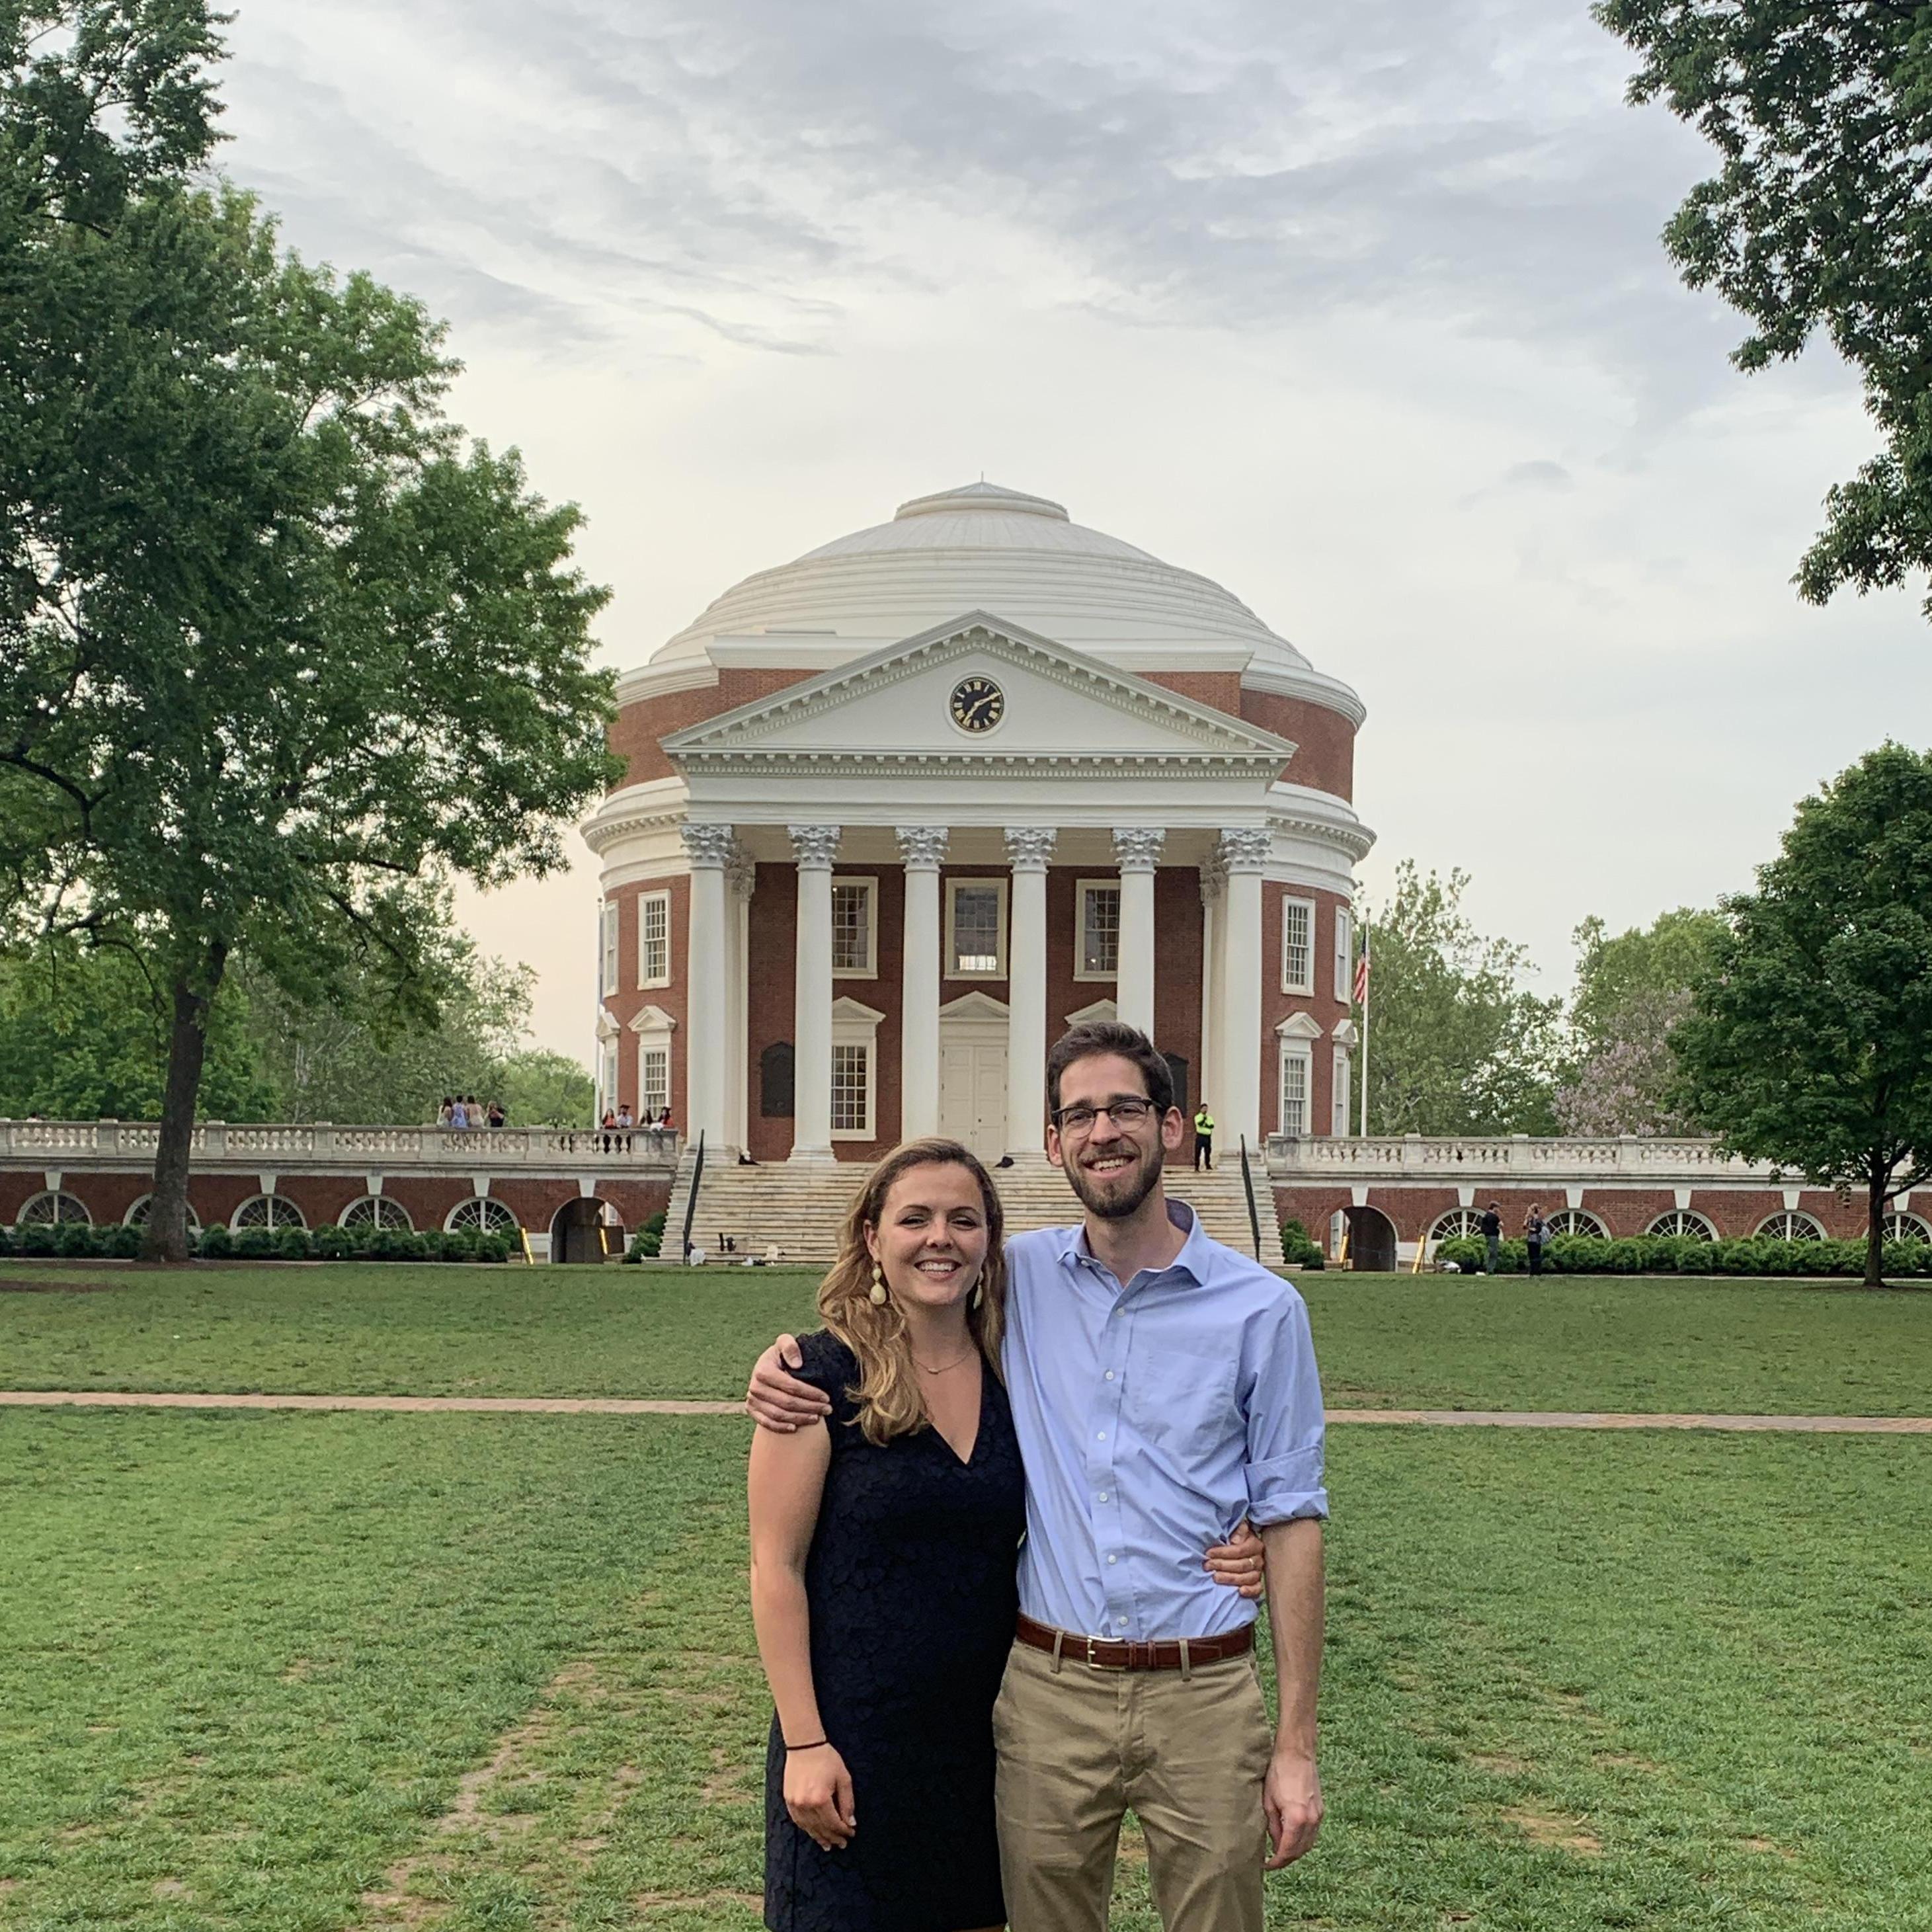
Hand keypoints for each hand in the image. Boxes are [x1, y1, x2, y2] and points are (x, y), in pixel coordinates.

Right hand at [746, 1335, 830, 1431]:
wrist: (768, 1365)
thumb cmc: (781, 1354)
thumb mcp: (785, 1342)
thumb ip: (790, 1347)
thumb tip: (797, 1364)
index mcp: (763, 1370)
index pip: (791, 1386)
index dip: (811, 1393)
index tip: (826, 1397)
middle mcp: (755, 1386)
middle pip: (786, 1403)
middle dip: (810, 1407)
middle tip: (827, 1409)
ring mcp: (752, 1399)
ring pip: (778, 1415)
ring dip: (799, 1418)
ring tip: (816, 1418)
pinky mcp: (751, 1409)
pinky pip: (766, 1423)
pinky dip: (781, 1427)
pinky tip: (795, 1428)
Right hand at [784, 1742, 856, 1850]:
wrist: (804, 1745)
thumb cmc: (826, 1759)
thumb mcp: (843, 1778)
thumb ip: (847, 1802)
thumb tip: (850, 1823)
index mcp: (821, 1800)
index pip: (834, 1823)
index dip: (843, 1831)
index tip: (851, 1834)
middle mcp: (806, 1805)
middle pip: (821, 1829)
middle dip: (833, 1838)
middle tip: (841, 1845)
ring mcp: (795, 1804)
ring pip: (808, 1828)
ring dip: (819, 1837)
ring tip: (827, 1845)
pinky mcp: (788, 1800)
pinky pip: (798, 1821)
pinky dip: (807, 1829)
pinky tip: (813, 1832)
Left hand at [1204, 1518, 1265, 1599]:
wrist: (1241, 1547)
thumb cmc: (1235, 1537)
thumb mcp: (1236, 1529)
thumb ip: (1238, 1530)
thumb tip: (1235, 1540)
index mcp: (1255, 1544)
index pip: (1239, 1550)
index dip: (1223, 1552)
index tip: (1208, 1553)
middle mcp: (1259, 1559)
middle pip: (1242, 1565)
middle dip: (1222, 1565)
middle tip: (1207, 1565)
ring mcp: (1259, 1572)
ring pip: (1248, 1578)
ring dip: (1230, 1578)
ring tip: (1215, 1577)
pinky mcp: (1257, 1583)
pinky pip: (1257, 1589)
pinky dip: (1250, 1591)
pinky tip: (1240, 1591)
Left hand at [1263, 1749, 1321, 1868]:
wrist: (1297, 1752)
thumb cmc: (1278, 1772)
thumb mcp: (1268, 1801)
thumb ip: (1272, 1826)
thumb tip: (1275, 1844)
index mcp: (1296, 1819)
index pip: (1287, 1851)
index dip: (1277, 1862)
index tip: (1267, 1865)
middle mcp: (1311, 1820)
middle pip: (1300, 1851)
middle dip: (1286, 1859)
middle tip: (1273, 1861)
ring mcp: (1318, 1815)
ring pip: (1308, 1843)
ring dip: (1296, 1851)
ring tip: (1281, 1851)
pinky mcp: (1320, 1808)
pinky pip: (1313, 1832)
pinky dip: (1303, 1840)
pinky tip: (1292, 1837)